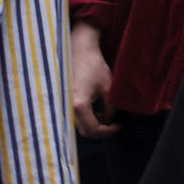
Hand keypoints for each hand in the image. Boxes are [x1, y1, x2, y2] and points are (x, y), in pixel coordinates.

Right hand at [70, 22, 119, 137]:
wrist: (80, 51)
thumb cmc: (94, 66)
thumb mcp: (107, 87)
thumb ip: (110, 108)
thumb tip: (110, 120)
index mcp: (79, 105)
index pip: (94, 129)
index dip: (108, 131)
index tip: (119, 125)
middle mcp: (69, 108)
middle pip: (85, 132)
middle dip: (102, 131)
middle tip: (114, 124)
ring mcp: (65, 105)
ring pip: (80, 127)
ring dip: (94, 125)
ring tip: (107, 115)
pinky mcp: (65, 102)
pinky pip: (76, 118)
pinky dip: (87, 119)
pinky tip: (97, 111)